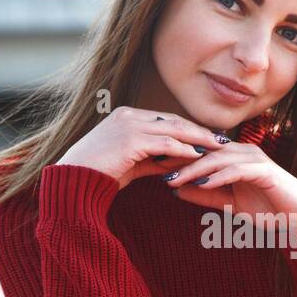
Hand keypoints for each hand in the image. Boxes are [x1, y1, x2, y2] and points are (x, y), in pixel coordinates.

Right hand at [55, 107, 231, 190]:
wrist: (74, 180)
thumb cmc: (100, 175)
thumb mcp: (132, 164)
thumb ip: (155, 160)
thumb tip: (179, 163)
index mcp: (126, 117)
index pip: (166, 119)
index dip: (190, 128)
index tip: (209, 137)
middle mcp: (128, 115)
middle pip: (174, 120)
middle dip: (200, 130)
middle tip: (223, 139)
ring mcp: (129, 125)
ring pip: (173, 129)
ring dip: (198, 138)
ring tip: (218, 147)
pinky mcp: (130, 139)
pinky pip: (166, 143)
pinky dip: (184, 149)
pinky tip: (200, 156)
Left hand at [162, 141, 296, 217]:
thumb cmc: (268, 210)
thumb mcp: (229, 204)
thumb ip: (206, 196)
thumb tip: (177, 191)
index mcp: (234, 157)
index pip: (201, 153)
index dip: (177, 158)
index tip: (153, 165)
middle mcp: (243, 153)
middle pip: (205, 152)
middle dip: (179, 160)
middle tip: (156, 167)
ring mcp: (255, 160)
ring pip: (217, 160)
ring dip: (194, 169)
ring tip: (174, 179)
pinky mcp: (265, 171)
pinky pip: (236, 171)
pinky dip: (218, 176)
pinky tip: (201, 183)